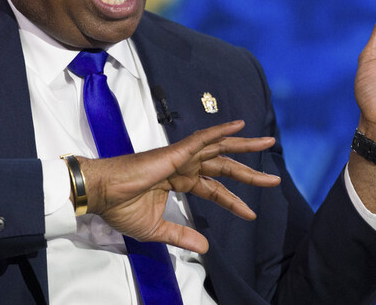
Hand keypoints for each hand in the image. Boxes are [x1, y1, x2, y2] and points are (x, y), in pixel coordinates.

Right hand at [78, 120, 278, 253]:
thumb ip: (181, 235)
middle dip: (249, 172)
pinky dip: (220, 131)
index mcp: (179, 181)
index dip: (233, 201)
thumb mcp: (157, 229)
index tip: (251, 214)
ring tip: (268, 144)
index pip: (214, 190)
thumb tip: (205, 249)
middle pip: (223, 166)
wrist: (102, 194)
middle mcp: (184, 166)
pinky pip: (202, 139)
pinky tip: (239, 127)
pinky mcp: (175, 152)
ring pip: (219, 148)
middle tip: (274, 179)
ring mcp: (181, 156)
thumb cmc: (121, 208)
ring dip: (244, 145)